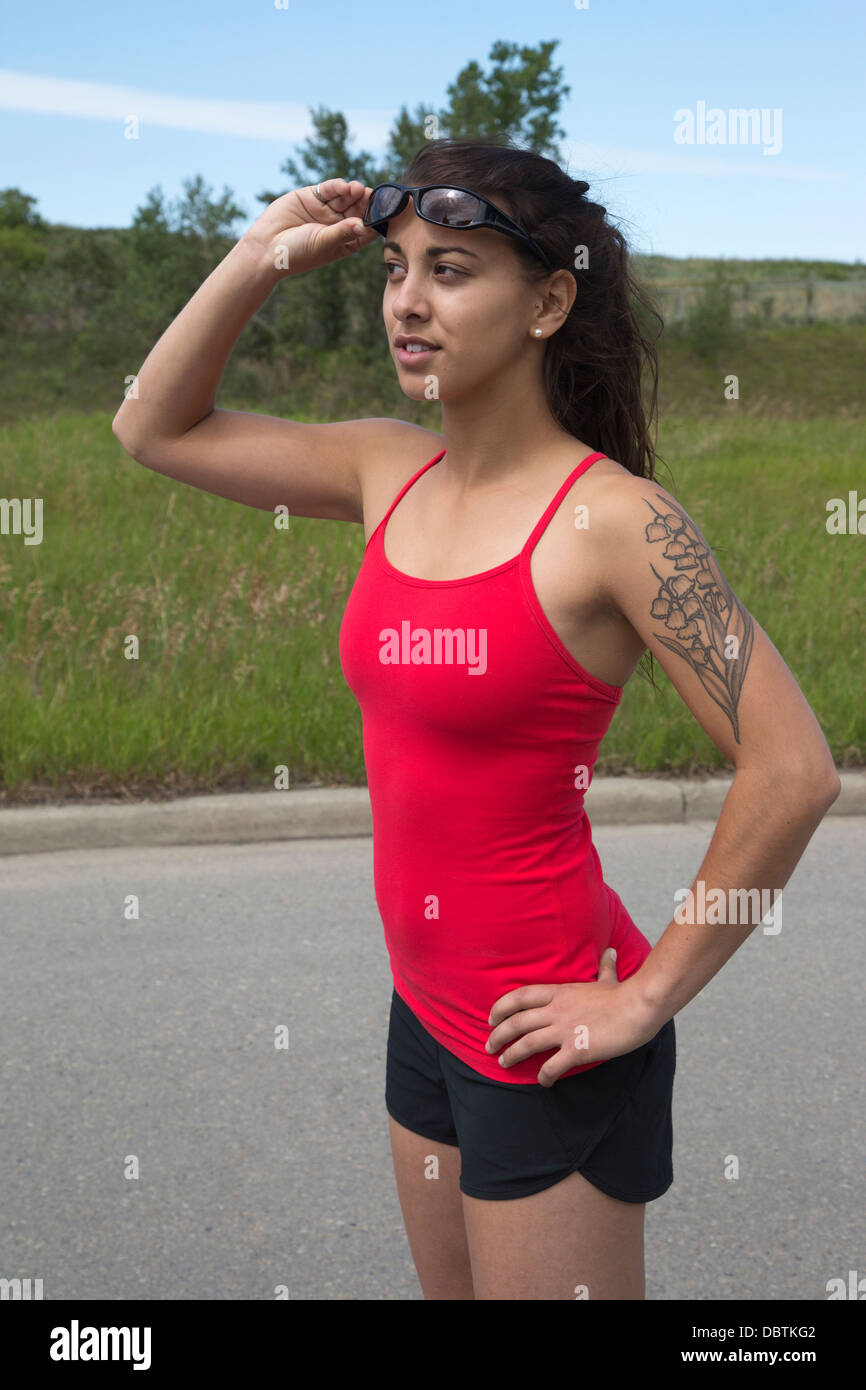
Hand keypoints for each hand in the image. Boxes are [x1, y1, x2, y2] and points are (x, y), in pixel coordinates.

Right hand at [241, 178, 379, 277]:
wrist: (266, 247)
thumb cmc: (297, 254)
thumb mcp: (323, 244)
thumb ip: (343, 232)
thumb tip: (364, 225)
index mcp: (345, 241)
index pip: (366, 229)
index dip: (376, 220)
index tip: (386, 213)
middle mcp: (337, 224)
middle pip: (358, 210)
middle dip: (366, 203)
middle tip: (374, 197)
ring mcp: (325, 210)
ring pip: (345, 197)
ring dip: (354, 192)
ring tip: (359, 189)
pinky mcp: (312, 197)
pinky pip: (329, 189)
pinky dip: (337, 186)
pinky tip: (345, 186)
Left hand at [485, 949, 662, 1086]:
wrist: (640, 1007)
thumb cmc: (625, 994)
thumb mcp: (608, 978)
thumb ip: (604, 967)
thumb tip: (611, 952)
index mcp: (559, 992)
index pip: (519, 997)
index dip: (500, 1008)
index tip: (491, 1019)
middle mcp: (556, 1010)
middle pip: (516, 1022)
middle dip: (497, 1035)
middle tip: (489, 1047)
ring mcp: (565, 1029)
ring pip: (527, 1043)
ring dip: (511, 1055)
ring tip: (503, 1063)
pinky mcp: (577, 1049)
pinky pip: (552, 1066)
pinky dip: (544, 1076)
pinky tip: (543, 1082)